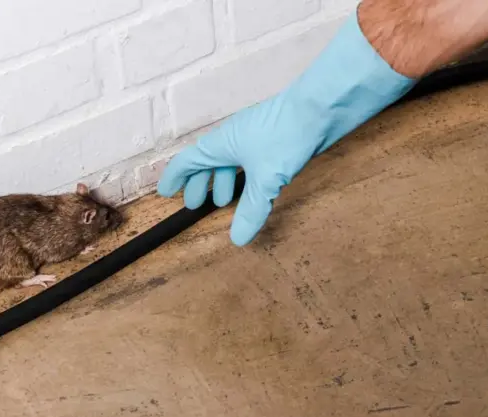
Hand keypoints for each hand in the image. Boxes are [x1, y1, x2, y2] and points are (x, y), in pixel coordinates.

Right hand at [157, 13, 414, 245]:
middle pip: (207, 162)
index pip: (187, 162)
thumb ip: (252, 210)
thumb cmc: (286, 135)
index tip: (165, 193)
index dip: (175, 178)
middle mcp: (233, 139)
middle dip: (200, 184)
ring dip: (224, 182)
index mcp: (221, 144)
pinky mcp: (274, 140)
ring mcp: (254, 138)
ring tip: (226, 202)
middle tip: (195, 205)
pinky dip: (245, 178)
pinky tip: (255, 188)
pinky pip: (249, 162)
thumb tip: (237, 239)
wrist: (321, 106)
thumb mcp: (267, 179)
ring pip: (230, 162)